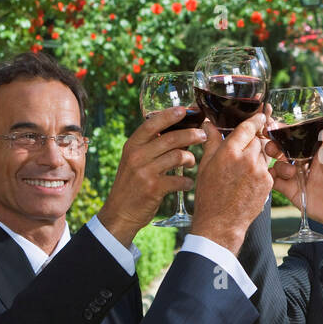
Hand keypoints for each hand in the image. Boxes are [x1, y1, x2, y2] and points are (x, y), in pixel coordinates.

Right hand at [97, 107, 205, 245]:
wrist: (119, 213)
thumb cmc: (132, 185)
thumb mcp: (134, 161)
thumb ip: (152, 148)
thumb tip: (182, 134)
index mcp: (132, 146)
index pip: (152, 124)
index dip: (169, 115)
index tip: (184, 110)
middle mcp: (137, 156)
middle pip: (171, 138)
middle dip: (191, 135)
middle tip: (202, 136)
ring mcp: (145, 172)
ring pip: (178, 156)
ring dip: (190, 159)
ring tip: (191, 162)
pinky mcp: (153, 188)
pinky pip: (180, 180)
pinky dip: (187, 182)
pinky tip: (187, 184)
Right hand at [189, 112, 272, 254]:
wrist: (221, 222)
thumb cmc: (209, 195)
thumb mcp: (205, 165)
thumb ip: (211, 141)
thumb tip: (209, 122)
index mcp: (229, 152)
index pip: (248, 127)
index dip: (256, 120)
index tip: (260, 114)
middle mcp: (246, 159)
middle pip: (258, 140)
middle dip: (253, 142)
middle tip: (243, 150)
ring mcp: (259, 171)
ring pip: (264, 154)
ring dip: (257, 157)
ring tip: (243, 169)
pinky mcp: (268, 183)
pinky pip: (267, 169)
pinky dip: (260, 171)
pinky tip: (248, 181)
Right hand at [268, 122, 322, 235]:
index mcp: (317, 150)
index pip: (298, 137)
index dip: (286, 131)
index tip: (275, 126)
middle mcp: (304, 161)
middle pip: (283, 149)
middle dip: (274, 145)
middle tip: (273, 147)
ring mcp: (297, 176)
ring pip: (278, 164)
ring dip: (279, 165)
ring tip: (291, 172)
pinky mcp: (292, 190)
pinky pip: (276, 182)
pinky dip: (272, 178)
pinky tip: (277, 178)